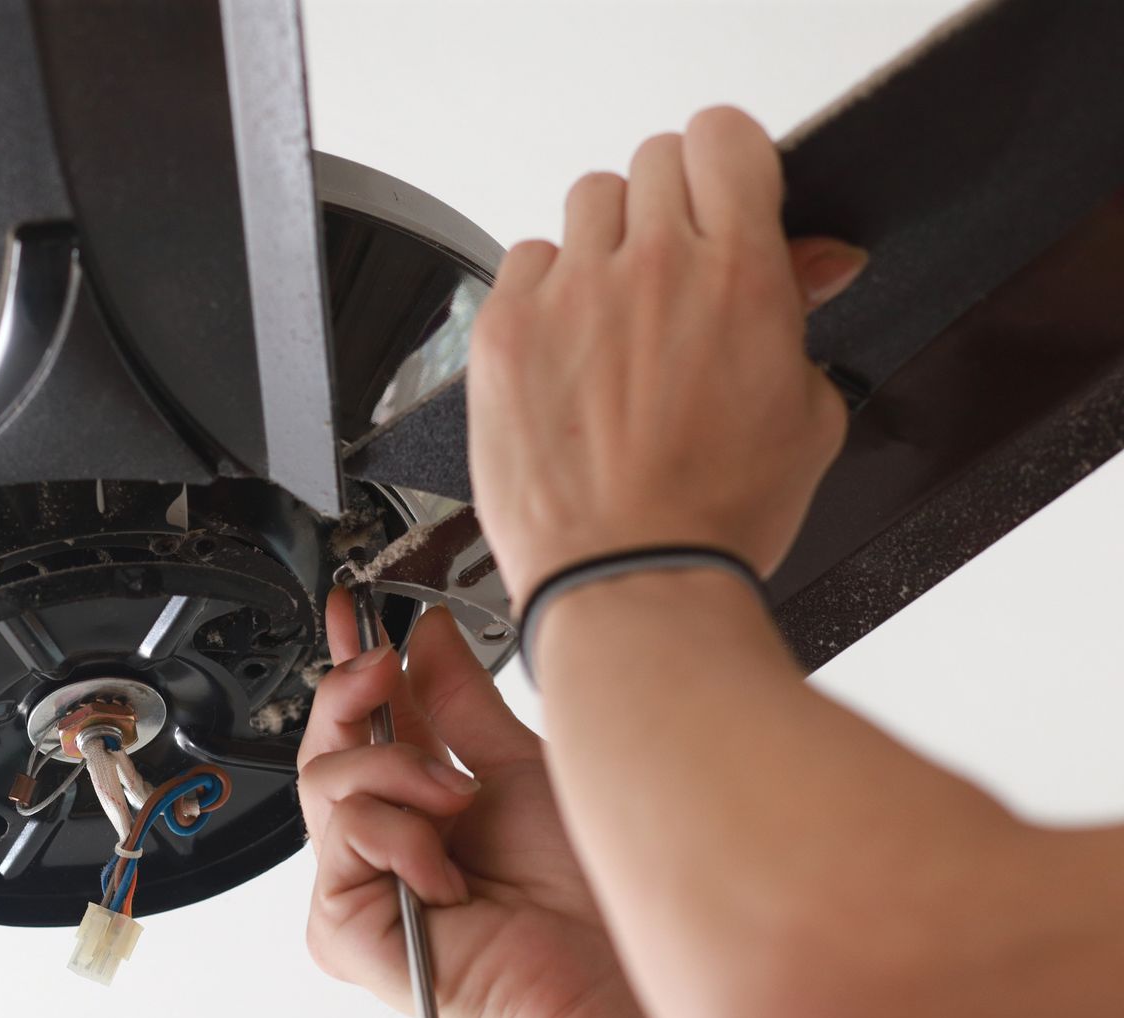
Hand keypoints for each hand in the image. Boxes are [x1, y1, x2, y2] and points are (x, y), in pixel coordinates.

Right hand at [298, 592, 644, 1017]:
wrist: (601, 973)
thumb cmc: (583, 895)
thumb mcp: (518, 766)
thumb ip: (458, 700)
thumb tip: (424, 631)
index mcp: (417, 800)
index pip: (361, 720)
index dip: (346, 661)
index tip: (349, 606)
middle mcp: (379, 842)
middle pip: (324, 744)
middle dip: (353, 694)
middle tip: (381, 669)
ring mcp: (356, 885)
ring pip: (326, 781)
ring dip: (401, 775)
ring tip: (458, 803)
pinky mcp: (342, 929)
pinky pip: (344, 839)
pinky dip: (401, 840)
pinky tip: (446, 877)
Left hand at [465, 107, 867, 605]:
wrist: (628, 580)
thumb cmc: (715, 517)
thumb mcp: (806, 413)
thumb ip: (801, 317)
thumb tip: (814, 264)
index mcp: (738, 273)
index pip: (725, 136)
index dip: (726, 163)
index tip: (723, 194)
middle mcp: (649, 269)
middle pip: (653, 161)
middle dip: (670, 207)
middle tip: (671, 270)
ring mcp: (569, 297)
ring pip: (585, 204)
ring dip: (604, 243)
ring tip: (614, 315)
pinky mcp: (504, 332)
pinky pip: (524, 261)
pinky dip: (544, 292)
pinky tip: (565, 351)